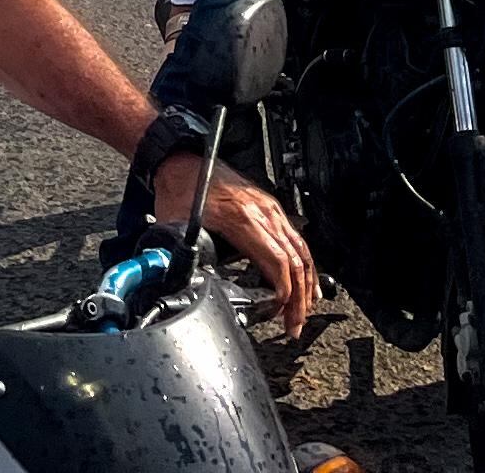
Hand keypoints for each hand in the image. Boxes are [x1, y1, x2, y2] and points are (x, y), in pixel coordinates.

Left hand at [149, 156, 319, 335]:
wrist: (180, 160)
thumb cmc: (179, 189)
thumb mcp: (176, 227)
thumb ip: (185, 256)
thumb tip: (184, 284)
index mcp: (241, 218)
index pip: (276, 260)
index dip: (284, 290)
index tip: (280, 312)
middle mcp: (261, 212)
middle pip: (293, 260)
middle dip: (298, 298)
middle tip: (293, 325)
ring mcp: (268, 208)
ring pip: (299, 250)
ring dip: (305, 285)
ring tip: (301, 313)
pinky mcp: (269, 207)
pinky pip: (295, 238)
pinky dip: (305, 263)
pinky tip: (308, 282)